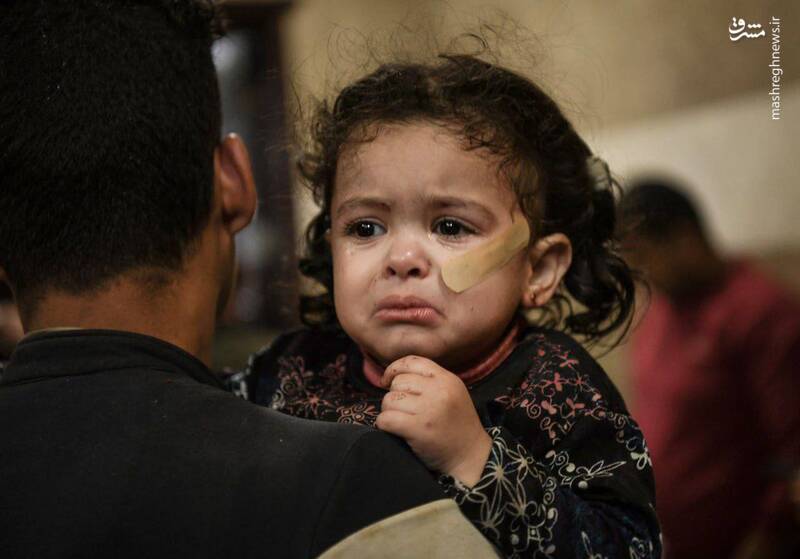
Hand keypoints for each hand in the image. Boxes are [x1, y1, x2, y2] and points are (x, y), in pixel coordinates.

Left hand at [375, 355, 491, 486]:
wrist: (471, 456)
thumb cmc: (456, 426)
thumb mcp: (452, 394)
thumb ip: (430, 381)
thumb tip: (393, 375)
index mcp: (447, 379)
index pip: (412, 361)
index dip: (394, 369)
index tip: (387, 381)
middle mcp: (439, 391)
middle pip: (398, 382)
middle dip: (395, 396)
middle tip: (403, 410)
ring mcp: (429, 409)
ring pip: (389, 400)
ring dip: (389, 411)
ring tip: (401, 421)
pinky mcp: (418, 429)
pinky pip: (386, 419)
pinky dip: (384, 425)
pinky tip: (394, 430)